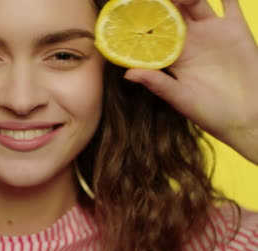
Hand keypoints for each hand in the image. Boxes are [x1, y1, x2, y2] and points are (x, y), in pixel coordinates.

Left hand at [124, 0, 257, 163]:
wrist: (247, 117)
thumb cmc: (210, 113)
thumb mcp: (181, 98)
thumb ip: (157, 83)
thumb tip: (127, 73)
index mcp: (172, 56)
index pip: (152, 32)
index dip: (141, 20)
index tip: (128, 7)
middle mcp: (189, 41)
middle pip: (171, 12)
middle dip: (161, 2)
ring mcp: (211, 32)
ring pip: (195, 2)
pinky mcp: (235, 29)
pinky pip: (230, 3)